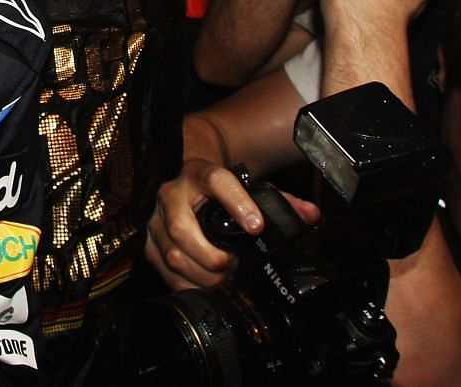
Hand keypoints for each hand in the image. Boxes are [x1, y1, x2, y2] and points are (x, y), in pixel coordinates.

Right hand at [146, 157, 319, 290]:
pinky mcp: (149, 241)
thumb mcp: (250, 187)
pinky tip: (206, 287)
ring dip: (202, 275)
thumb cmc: (220, 189)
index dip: (237, 204)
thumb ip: (282, 201)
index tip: (257, 226)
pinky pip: (163, 270)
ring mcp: (156, 219)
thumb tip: (311, 215)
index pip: (216, 182)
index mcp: (200, 174)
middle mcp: (172, 193)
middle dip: (211, 256)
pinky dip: (187, 285)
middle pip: (183, 229)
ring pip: (173, 254)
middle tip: (234, 265)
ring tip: (224, 279)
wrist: (187, 181)